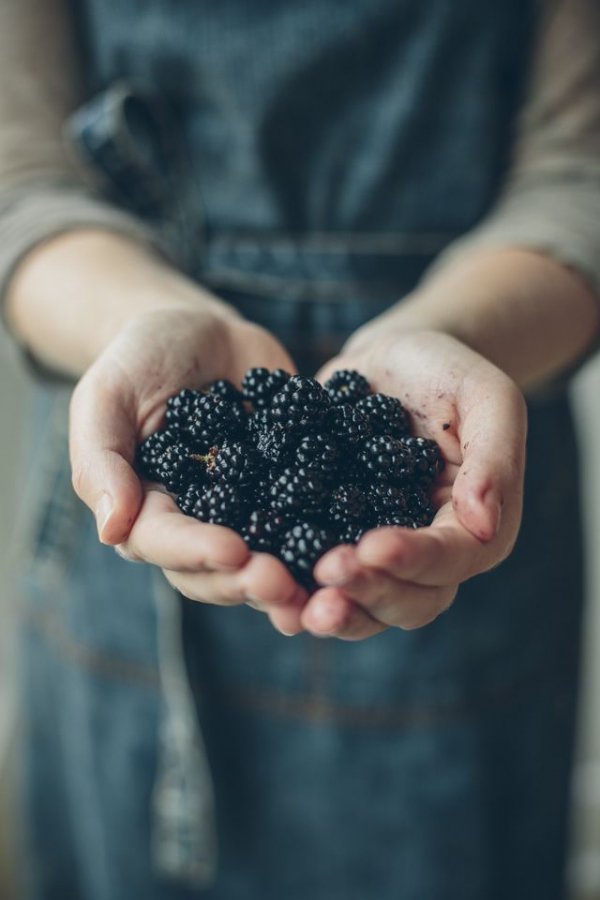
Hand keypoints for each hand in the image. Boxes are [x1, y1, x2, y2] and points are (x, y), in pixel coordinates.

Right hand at [70, 307, 308, 633]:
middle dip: (250, 581)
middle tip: (285, 585)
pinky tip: (361, 548)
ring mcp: (247, 513)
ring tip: (325, 586)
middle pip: (217, 570)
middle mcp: (197, 524)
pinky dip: (332, 538)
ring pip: (266, 561)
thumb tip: (111, 530)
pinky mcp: (289, 494)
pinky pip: (310, 522)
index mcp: (146, 509)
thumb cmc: (141, 357)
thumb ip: (100, 458)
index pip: (164, 543)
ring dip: (294, 580)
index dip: (197, 552)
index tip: (235, 552)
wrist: (202, 331)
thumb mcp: (107, 394)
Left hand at [299, 329, 526, 639]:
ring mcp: (375, 552)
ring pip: (360, 606)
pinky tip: (260, 582)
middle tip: (328, 574)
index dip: (414, 560)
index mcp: (473, 528)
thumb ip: (493, 456)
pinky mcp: (331, 539)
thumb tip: (484, 523)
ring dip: (328, 611)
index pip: (450, 559)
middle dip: (367, 594)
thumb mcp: (486, 396)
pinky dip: (290, 588)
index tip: (373, 545)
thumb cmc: (447, 371)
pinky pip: (313, 578)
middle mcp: (426, 553)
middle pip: (407, 602)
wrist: (390, 360)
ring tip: (292, 608)